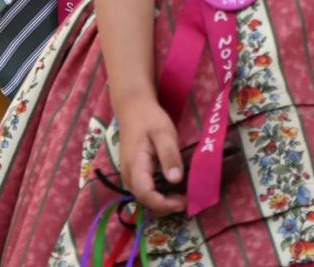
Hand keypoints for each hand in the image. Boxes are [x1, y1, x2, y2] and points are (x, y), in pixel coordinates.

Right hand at [113, 93, 186, 215]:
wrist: (132, 107)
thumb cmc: (149, 118)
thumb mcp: (164, 133)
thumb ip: (169, 155)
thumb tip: (176, 180)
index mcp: (135, 165)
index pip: (145, 194)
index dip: (164, 204)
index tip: (183, 202)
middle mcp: (128, 173)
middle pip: (144, 200)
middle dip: (165, 205)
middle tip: (186, 199)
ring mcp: (128, 173)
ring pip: (143, 197)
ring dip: (162, 201)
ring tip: (181, 196)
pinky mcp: (132, 171)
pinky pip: (143, 189)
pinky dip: (158, 194)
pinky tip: (171, 189)